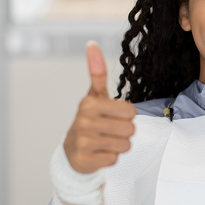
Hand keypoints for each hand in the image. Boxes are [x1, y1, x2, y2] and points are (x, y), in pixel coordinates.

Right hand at [63, 41, 135, 173]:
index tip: (113, 115)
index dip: (127, 116)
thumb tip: (92, 44)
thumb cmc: (90, 119)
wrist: (73, 150)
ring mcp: (83, 142)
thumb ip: (96, 71)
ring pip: (125, 145)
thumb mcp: (94, 95)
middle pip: (130, 129)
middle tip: (110, 130)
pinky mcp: (85, 160)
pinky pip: (115, 159)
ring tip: (105, 141)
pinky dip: (111, 157)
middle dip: (125, 132)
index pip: (130, 111)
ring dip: (119, 145)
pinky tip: (99, 152)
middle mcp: (83, 121)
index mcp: (89, 103)